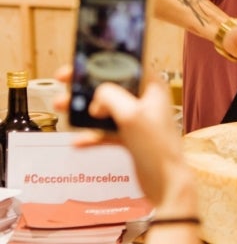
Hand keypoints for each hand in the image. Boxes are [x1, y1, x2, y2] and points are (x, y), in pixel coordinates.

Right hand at [53, 67, 196, 217]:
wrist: (166, 182)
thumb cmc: (156, 146)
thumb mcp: (131, 113)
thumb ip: (110, 96)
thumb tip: (97, 98)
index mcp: (152, 87)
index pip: (125, 64)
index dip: (101, 61)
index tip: (78, 65)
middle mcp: (146, 100)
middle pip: (111, 85)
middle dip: (85, 85)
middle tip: (63, 83)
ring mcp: (138, 119)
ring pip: (106, 109)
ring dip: (83, 109)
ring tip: (62, 108)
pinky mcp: (131, 138)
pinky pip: (106, 132)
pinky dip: (91, 135)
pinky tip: (77, 141)